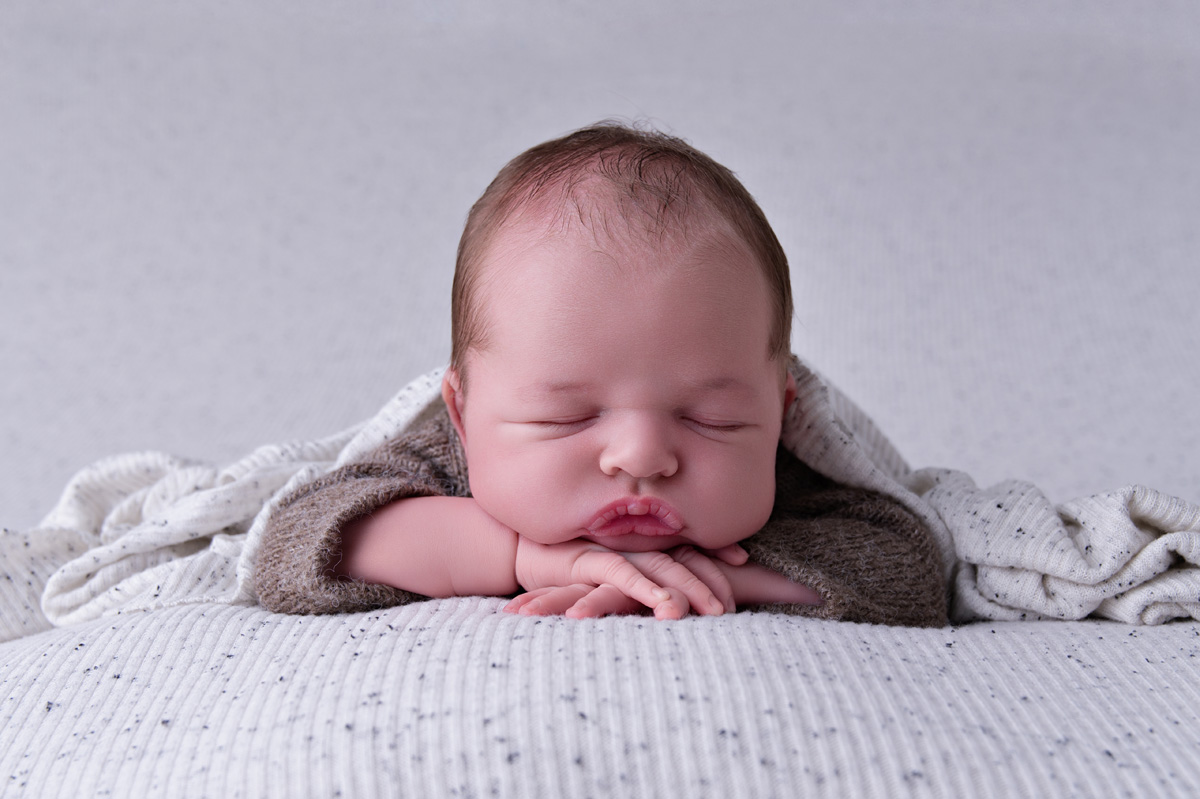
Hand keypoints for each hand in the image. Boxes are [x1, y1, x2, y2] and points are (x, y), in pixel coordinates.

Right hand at [508, 540, 750, 619]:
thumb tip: (684, 600)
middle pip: (685, 562)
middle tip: (737, 610)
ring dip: (688, 589)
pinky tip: (662, 603)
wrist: (521, 550)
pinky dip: (642, 588)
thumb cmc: (572, 565)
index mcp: (645, 546)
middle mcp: (636, 544)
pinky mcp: (588, 561)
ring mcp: (614, 550)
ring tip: (715, 611)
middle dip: (713, 584)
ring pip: (661, 568)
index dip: (718, 565)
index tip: (748, 572)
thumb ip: (646, 584)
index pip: (692, 555)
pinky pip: (620, 575)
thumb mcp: (613, 577)